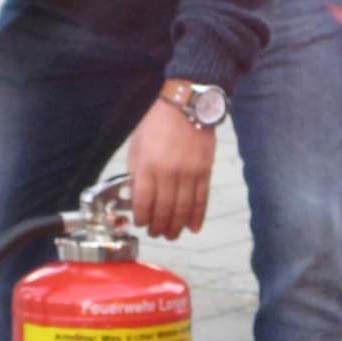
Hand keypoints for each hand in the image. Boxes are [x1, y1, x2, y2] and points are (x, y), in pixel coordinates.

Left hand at [126, 98, 215, 238]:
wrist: (185, 105)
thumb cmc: (157, 123)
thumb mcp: (137, 145)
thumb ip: (136, 172)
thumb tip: (136, 197)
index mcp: (147, 166)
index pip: (143, 202)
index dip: (142, 217)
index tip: (141, 223)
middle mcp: (168, 173)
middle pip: (164, 210)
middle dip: (159, 227)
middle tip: (156, 234)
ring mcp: (189, 173)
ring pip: (183, 209)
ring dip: (177, 226)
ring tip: (172, 235)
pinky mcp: (204, 171)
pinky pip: (201, 199)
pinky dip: (197, 216)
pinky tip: (193, 227)